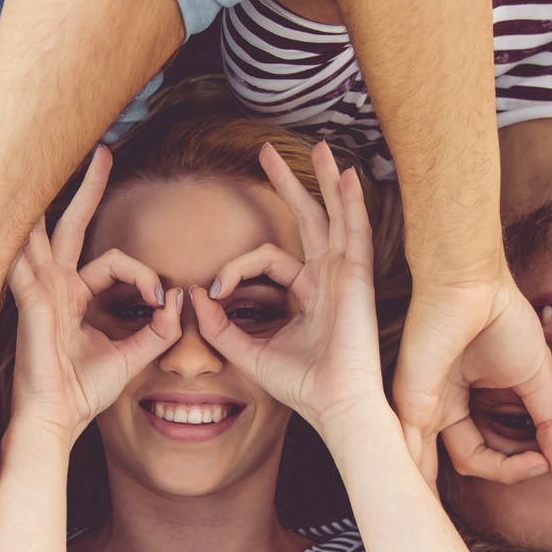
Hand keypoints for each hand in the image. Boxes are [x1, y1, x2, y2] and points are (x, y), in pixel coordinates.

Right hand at [7, 147, 183, 439]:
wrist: (55, 420)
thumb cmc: (82, 393)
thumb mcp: (130, 357)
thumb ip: (156, 332)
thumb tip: (179, 305)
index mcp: (73, 297)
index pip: (112, 261)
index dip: (144, 275)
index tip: (163, 301)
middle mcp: (53, 287)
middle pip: (69, 225)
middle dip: (88, 189)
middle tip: (102, 153)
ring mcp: (39, 290)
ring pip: (43, 231)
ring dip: (50, 195)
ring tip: (50, 160)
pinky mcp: (32, 301)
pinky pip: (26, 259)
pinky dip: (23, 232)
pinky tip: (21, 208)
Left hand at [190, 142, 384, 429]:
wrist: (335, 405)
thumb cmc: (302, 386)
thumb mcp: (249, 352)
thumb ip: (220, 327)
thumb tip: (194, 296)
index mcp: (306, 293)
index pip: (267, 258)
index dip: (234, 269)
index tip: (213, 292)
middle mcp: (327, 278)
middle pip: (307, 219)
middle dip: (288, 185)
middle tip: (265, 153)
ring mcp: (344, 275)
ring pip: (333, 216)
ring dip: (324, 181)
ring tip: (318, 147)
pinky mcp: (357, 278)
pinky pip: (354, 232)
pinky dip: (352, 203)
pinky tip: (348, 176)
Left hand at [392, 267, 551, 483]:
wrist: (473, 285)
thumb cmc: (501, 318)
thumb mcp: (536, 379)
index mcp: (461, 402)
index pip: (485, 453)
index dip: (519, 465)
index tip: (550, 460)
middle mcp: (437, 408)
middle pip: (466, 461)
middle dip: (502, 474)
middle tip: (537, 468)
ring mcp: (420, 407)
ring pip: (434, 466)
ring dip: (461, 487)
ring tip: (504, 485)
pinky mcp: (411, 403)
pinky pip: (415, 454)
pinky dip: (430, 479)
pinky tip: (449, 493)